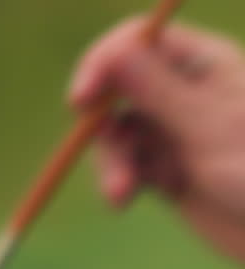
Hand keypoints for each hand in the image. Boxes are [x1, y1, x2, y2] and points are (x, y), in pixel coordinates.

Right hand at [71, 19, 244, 261]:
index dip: (103, 64)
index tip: (81, 100)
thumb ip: (160, 92)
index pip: (137, 43)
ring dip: (110, 162)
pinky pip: (128, 166)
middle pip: (118, 92)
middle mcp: (184, 92)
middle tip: (108, 160)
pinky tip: (122, 201)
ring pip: (119, 134)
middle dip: (105, 128)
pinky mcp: (167, 173)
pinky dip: (118, 181)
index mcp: (202, 64)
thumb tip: (116, 52)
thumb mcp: (209, 130)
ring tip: (119, 197)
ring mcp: (174, 133)